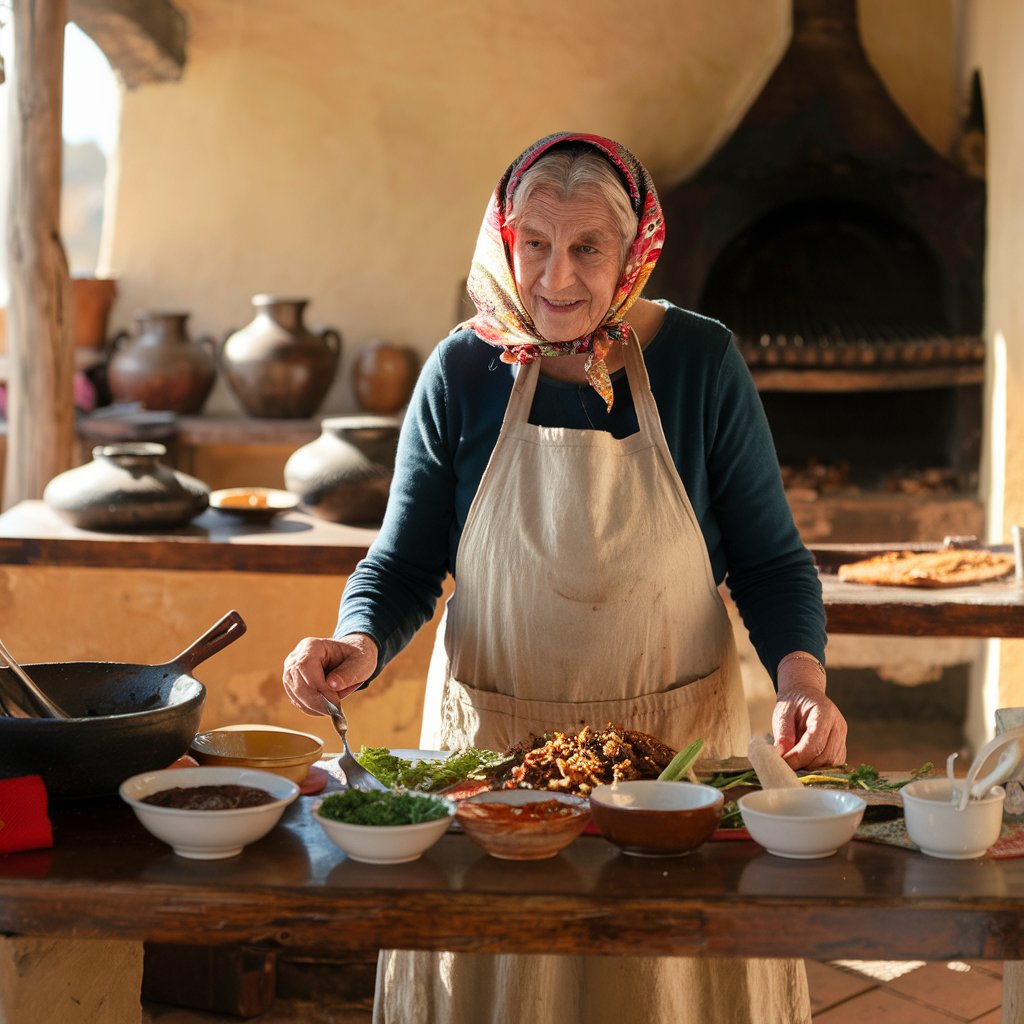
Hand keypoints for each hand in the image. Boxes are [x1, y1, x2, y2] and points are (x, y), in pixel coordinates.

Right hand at [282, 632, 378, 715]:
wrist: (349, 657)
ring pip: (296, 694)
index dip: (318, 686)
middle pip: (298, 682)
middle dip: (316, 701)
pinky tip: (326, 708)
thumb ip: (348, 673)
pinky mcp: (293, 685)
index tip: (335, 701)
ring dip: (315, 706)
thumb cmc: (355, 657)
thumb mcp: (361, 662)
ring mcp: (291, 672)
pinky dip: (312, 708)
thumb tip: (331, 685)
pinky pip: (298, 701)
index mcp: (312, 646)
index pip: (305, 666)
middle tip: (335, 710)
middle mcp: (296, 657)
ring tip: (334, 707)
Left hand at [772, 655, 847, 769]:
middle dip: (805, 764)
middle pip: (826, 756)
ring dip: (812, 768)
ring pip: (831, 763)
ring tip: (794, 763)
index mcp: (825, 713)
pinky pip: (833, 765)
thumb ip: (783, 733)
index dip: (798, 757)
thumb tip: (782, 754)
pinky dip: (818, 768)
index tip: (783, 762)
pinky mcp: (841, 747)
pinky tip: (804, 763)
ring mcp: (842, 737)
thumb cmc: (793, 705)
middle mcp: (838, 726)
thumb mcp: (782, 713)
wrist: (805, 697)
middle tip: (786, 765)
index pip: (815, 743)